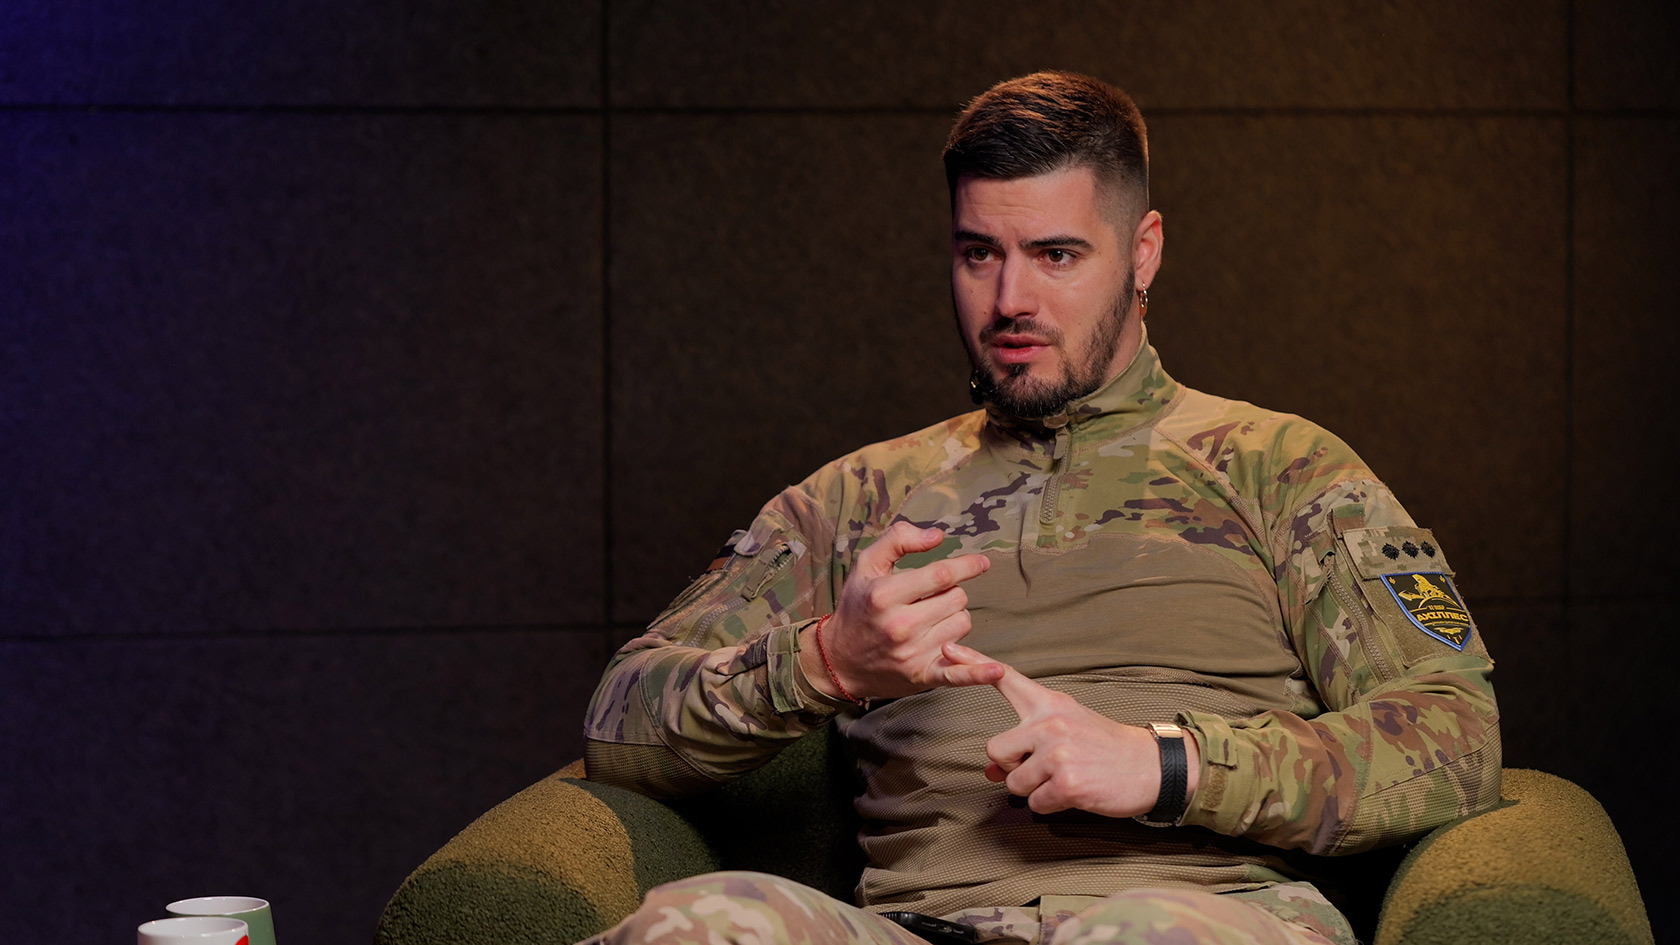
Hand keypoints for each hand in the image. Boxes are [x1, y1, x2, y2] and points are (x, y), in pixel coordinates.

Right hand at [800, 521, 1000, 700]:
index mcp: (885, 595)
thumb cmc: (857, 607)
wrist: (840, 660)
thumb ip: (898, 540)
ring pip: (962, 624)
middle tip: (926, 600)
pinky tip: (996, 670)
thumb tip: (938, 537)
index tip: (981, 563)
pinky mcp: (922, 676)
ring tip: (929, 621)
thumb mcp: (867, 565)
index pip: (941, 575)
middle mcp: (900, 626)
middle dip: (949, 594)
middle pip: (957, 599)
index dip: (966, 566)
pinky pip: (959, 673)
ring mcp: (912, 653)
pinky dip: (978, 672)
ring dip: (953, 618)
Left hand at [944, 642, 1199, 817]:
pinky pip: (1035, 803)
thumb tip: (990, 772)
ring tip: (1064, 779)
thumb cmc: (1105, 749)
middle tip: (1045, 768)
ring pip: (1013, 782)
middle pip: (995, 750)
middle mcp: (1050, 723)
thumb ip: (1026, 743)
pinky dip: (1050, 805)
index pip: (1006, 680)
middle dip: (1011, 767)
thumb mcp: (1067, 733)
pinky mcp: (1067, 782)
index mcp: (1050, 704)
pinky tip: (1074, 793)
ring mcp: (1058, 752)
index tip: (948, 650)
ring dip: (1033, 789)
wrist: (1152, 766)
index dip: (974, 664)